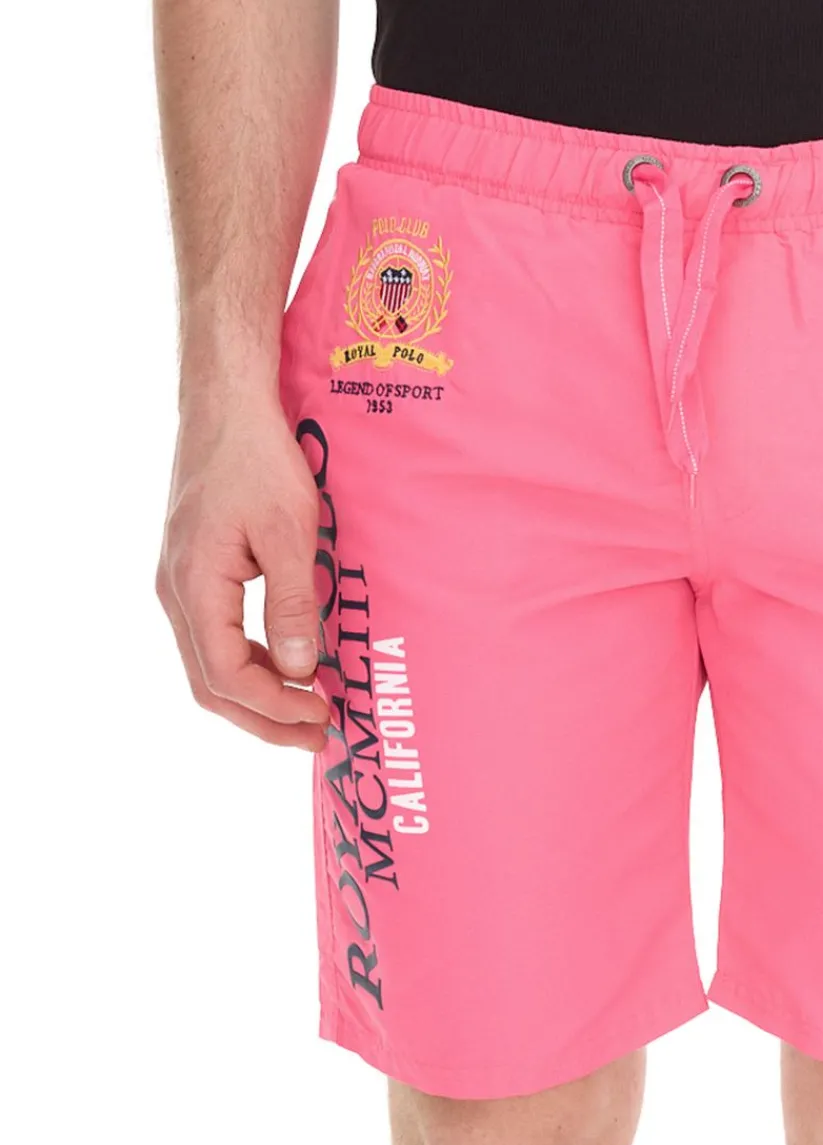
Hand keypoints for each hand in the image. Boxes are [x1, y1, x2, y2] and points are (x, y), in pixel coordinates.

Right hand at [157, 394, 328, 750]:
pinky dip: (253, 661)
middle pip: (212, 685)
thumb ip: (294, 604)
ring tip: (311, 708)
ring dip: (260, 693)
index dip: (277, 706)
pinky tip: (292, 664)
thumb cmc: (258, 461)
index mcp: (195, 588)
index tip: (324, 716)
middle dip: (265, 718)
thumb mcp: (290, 532)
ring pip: (211, 664)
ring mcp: (181, 585)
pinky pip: (217, 636)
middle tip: (319, 735)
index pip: (229, 676)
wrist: (226, 409)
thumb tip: (303, 671)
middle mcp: (176, 594)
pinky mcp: (196, 573)